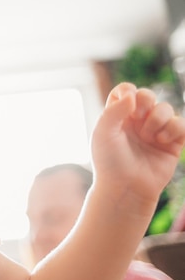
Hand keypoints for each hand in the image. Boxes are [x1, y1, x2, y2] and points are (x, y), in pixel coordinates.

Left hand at [91, 82, 184, 209]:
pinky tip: (163, 141)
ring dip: (158, 119)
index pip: (126, 91)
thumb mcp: (103, 133)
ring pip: (166, 108)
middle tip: (138, 118)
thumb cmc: (110, 162)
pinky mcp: (171, 143)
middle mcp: (136, 122)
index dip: (128, 91)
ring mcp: (154, 131)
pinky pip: (181, 124)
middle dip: (146, 101)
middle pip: (148, 94)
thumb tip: (132, 94)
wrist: (126, 188)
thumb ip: (114, 110)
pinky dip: (174, 129)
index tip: (127, 104)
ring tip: (149, 137)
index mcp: (117, 116)